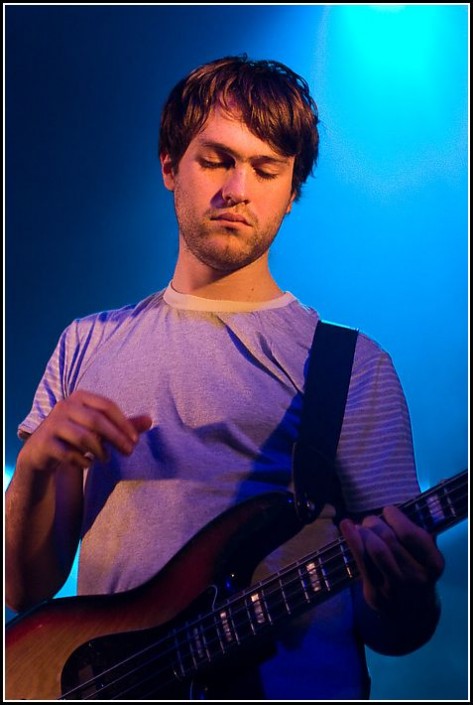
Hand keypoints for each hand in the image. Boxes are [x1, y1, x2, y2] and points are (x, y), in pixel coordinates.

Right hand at [19, 390, 151, 473]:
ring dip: (100, 451)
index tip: (135, 440)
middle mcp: (64, 406)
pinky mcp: (44, 443)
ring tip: (105, 458)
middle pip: (96, 421)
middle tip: (129, 452)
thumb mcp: (100, 428)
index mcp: (80, 397)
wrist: (41, 451)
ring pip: (83, 437)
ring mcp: (52, 424)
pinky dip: (82, 461)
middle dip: (116, 438)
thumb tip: (150, 420)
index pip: (107, 405)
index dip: (123, 423)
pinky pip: (69, 454)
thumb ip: (123, 425)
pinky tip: (87, 463)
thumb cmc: (76, 436)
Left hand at [339, 506, 444, 614]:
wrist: (413, 613)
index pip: (410, 533)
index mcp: (433, 563)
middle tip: (370, 521)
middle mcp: (416, 577)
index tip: (388, 511)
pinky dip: (352, 539)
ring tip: (362, 528)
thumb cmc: (416, 571)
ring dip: (364, 531)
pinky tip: (347, 526)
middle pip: (389, 539)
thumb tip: (392, 509)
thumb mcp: (426, 555)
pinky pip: (361, 563)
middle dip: (375, 522)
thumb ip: (416, 534)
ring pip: (375, 549)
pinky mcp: (375, 594)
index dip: (395, 516)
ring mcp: (395, 588)